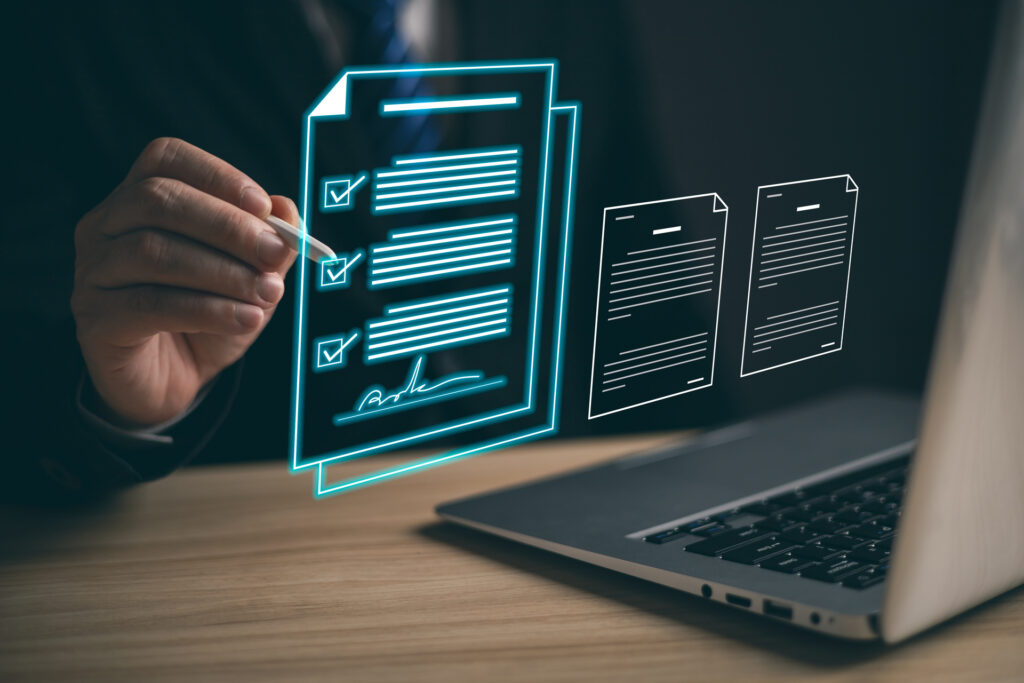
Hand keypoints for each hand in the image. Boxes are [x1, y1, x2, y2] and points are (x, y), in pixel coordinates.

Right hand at [71, 137, 297, 426]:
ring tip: (268, 293)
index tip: (264, 206)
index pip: (165, 159)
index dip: (216, 175)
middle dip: (226, 226)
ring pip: (153, 252)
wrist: (176, 380)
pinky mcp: (95, 318)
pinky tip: (248, 319)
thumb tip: (287, 208)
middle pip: (157, 200)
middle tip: (275, 253)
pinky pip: (150, 305)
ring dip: (223, 271)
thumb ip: (268, 243)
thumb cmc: (210, 315)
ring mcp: (92, 272)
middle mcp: (104, 226)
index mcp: (138, 198)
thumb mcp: (249, 276)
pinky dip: (208, 310)